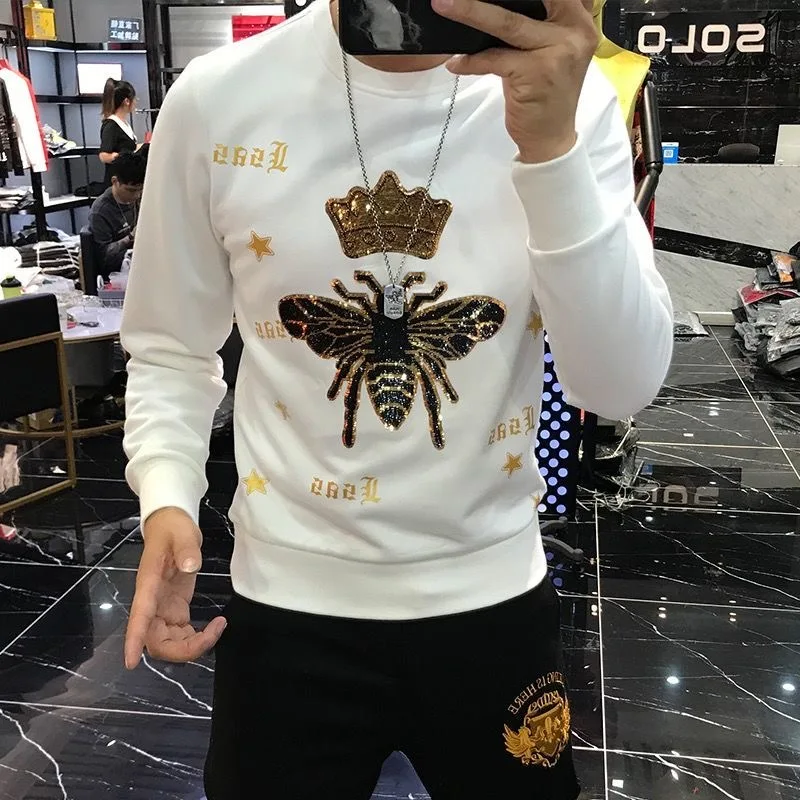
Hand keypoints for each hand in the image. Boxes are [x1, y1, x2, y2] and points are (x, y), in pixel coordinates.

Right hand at [124, 507, 226, 668]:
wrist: (170, 524)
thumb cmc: (172, 528)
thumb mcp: (182, 533)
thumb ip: (186, 549)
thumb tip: (191, 565)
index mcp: (148, 585)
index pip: (139, 616)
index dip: (134, 639)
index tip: (130, 663)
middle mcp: (152, 602)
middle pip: (156, 641)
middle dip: (182, 649)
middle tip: (212, 633)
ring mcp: (162, 608)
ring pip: (168, 643)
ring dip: (192, 646)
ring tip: (218, 626)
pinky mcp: (174, 609)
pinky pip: (180, 635)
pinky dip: (196, 638)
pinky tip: (214, 626)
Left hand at [433, 0, 597, 163]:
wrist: (551, 138)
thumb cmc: (543, 93)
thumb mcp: (548, 50)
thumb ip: (535, 23)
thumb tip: (491, 3)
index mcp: (578, 19)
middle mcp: (574, 31)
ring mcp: (558, 52)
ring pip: (507, 23)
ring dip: (470, 12)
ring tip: (444, 6)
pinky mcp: (537, 73)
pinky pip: (495, 58)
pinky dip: (471, 61)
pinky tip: (457, 63)